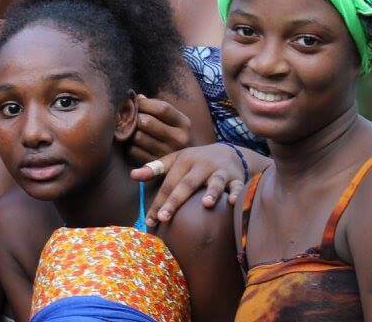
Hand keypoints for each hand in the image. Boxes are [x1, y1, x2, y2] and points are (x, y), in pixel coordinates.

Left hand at [129, 95, 191, 163]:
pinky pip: (134, 151)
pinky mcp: (156, 165)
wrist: (188, 163)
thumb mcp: (173, 119)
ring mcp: (167, 154)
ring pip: (138, 136)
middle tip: (128, 116)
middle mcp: (179, 139)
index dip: (144, 103)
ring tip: (129, 129)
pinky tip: (133, 143)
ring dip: (130, 131)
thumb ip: (156, 107)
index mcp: (184, 123)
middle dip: (134, 117)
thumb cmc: (174, 134)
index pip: (162, 108)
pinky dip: (129, 145)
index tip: (134, 101)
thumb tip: (137, 97)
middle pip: (146, 122)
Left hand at [131, 143, 246, 226]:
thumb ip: (155, 168)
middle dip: (175, 201)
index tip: (149, 220)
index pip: (168, 184)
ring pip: (215, 182)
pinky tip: (233, 202)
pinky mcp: (237, 178)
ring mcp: (220, 171)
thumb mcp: (176, 160)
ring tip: (205, 204)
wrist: (228, 152)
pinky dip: (237, 194)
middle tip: (163, 218)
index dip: (158, 202)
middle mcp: (201, 165)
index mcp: (184, 161)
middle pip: (187, 184)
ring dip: (212, 192)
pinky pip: (238, 186)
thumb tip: (132, 175)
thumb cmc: (196, 160)